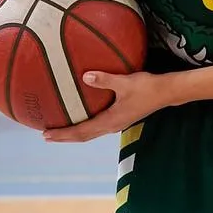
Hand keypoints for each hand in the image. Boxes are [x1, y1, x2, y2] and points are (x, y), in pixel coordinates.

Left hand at [43, 71, 170, 141]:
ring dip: (76, 132)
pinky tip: (84, 115)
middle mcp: (112, 126)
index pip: (81, 132)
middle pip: (84, 136)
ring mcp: (117, 123)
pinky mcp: (122, 117)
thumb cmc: (147, 87)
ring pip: (91, 132)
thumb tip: (84, 75)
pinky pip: (98, 125)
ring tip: (62, 128)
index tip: (46, 135)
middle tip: (47, 135)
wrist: (166, 92)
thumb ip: (105, 79)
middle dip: (65, 137)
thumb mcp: (124, 81)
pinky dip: (86, 125)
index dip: (63, 134)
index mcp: (110, 121)